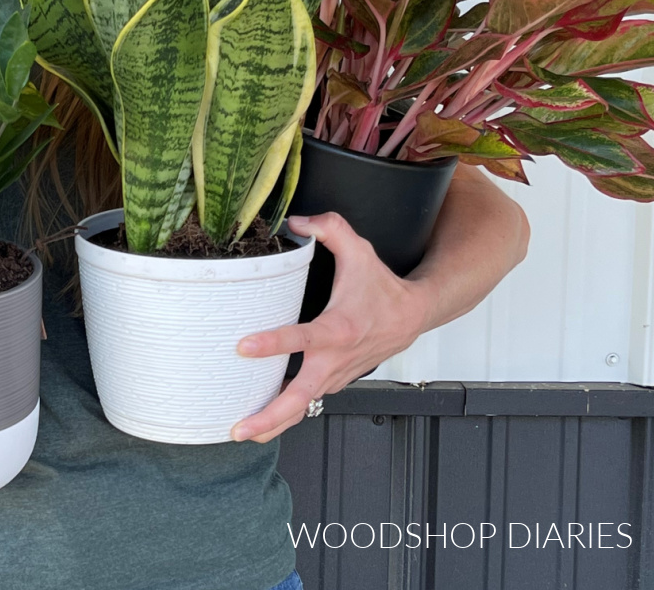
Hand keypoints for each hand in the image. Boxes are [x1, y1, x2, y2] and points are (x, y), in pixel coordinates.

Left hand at [229, 212, 430, 443]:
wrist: (414, 316)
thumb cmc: (382, 286)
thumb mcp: (359, 250)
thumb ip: (329, 228)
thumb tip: (295, 221)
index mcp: (339, 328)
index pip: (302, 338)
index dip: (274, 343)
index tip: (243, 346)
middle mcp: (336, 358)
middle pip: (301, 396)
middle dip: (270, 416)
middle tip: (240, 428)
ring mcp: (336, 375)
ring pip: (303, 406)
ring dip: (274, 423)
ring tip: (241, 433)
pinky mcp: (334, 381)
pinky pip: (307, 401)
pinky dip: (286, 415)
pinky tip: (261, 421)